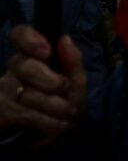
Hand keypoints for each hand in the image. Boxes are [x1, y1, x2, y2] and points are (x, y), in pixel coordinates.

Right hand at [0, 26, 86, 144]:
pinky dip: (46, 120)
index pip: (20, 35)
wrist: (59, 135)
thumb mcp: (77, 82)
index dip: (29, 39)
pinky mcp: (1, 114)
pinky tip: (58, 123)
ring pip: (23, 92)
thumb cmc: (67, 102)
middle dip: (47, 79)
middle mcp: (15, 70)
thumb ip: (73, 61)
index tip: (47, 52)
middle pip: (21, 65)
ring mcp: (4, 91)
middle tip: (63, 87)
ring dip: (52, 104)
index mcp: (34, 56)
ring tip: (68, 111)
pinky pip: (21, 113)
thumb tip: (64, 39)